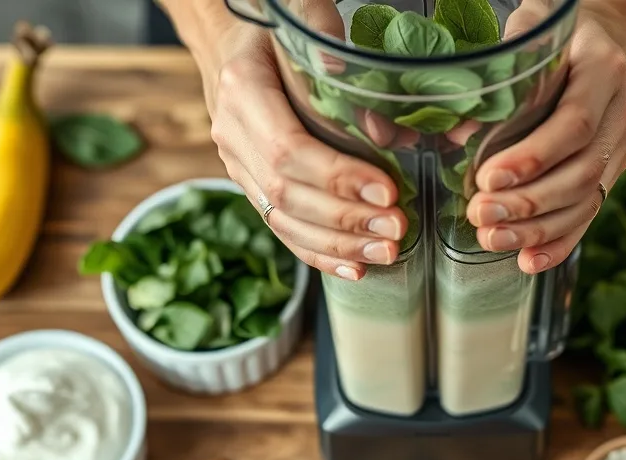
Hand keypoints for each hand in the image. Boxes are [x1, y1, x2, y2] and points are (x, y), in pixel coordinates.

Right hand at [200, 15, 407, 280]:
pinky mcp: (250, 186)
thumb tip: (382, 129)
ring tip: (387, 252)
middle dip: (346, 219)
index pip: (288, 149)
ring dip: (338, 244)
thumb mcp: (305, 18)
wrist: (228, 41)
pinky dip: (319, 253)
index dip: (339, 177)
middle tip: (397, 228)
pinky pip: (280, 229)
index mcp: (243, 90)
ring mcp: (237, 165)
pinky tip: (355, 268)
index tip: (388, 190)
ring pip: (282, 220)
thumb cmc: (275, 30)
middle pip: (287, 194)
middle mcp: (232, 133)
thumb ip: (338, 56)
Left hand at [467, 4, 625, 273]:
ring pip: (587, 200)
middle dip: (528, 201)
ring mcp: (623, 146)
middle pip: (582, 171)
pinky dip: (560, 242)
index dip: (532, 157)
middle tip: (480, 214)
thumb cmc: (564, 32)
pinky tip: (529, 260)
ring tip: (493, 239)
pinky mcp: (614, 170)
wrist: (619, 37)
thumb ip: (500, 69)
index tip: (489, 177)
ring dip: (538, 228)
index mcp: (603, 70)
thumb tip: (458, 131)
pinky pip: (590, 213)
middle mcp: (622, 111)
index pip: (574, 123)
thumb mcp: (534, 27)